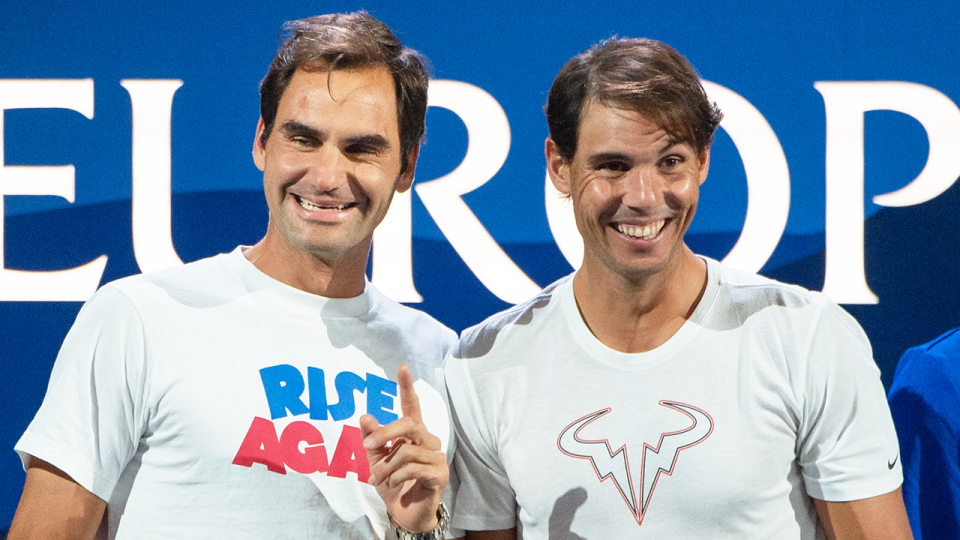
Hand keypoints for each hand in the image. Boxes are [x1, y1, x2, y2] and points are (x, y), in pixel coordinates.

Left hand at [360, 364, 447, 532]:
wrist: (405, 514)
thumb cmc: (393, 484)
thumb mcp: (376, 461)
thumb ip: (372, 439)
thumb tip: (365, 416)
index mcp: (413, 434)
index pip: (412, 406)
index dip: (407, 387)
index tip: (402, 367)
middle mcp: (427, 441)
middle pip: (409, 424)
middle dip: (385, 434)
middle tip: (367, 447)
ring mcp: (437, 457)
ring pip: (406, 451)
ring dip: (385, 467)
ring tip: (377, 478)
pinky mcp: (440, 474)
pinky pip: (413, 469)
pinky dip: (396, 477)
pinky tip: (393, 484)